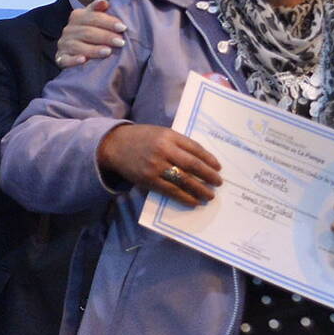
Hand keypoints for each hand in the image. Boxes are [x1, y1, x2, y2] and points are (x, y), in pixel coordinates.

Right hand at [55, 0, 126, 67]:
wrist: (75, 51)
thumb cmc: (92, 33)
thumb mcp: (95, 19)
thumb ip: (99, 10)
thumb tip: (104, 2)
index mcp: (77, 16)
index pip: (93, 17)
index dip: (108, 22)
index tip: (123, 27)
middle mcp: (68, 29)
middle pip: (87, 32)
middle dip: (105, 37)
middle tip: (121, 42)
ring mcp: (64, 44)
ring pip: (77, 46)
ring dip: (93, 49)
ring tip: (108, 52)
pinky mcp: (61, 58)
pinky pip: (65, 59)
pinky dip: (73, 60)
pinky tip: (83, 60)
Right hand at [96, 123, 221, 206]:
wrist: (115, 145)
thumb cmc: (142, 139)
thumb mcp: (161, 133)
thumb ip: (178, 144)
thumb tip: (201, 161)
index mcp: (169, 136)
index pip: (195, 148)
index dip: (209, 159)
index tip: (218, 167)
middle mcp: (163, 150)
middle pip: (192, 165)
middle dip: (208, 176)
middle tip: (218, 183)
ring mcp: (156, 166)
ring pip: (184, 180)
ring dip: (199, 189)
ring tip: (209, 195)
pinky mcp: (149, 180)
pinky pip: (171, 191)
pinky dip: (185, 197)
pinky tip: (193, 201)